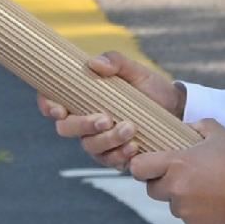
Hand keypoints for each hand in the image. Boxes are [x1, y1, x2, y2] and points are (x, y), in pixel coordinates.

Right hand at [34, 48, 186, 166]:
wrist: (176, 109)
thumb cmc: (150, 87)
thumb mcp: (135, 70)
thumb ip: (115, 62)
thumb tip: (95, 63)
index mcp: (81, 98)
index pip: (52, 102)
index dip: (48, 106)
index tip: (60, 110)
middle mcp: (84, 122)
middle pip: (66, 129)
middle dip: (83, 125)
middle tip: (106, 119)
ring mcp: (98, 141)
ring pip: (90, 146)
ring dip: (108, 140)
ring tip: (130, 128)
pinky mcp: (115, 156)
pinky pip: (109, 161)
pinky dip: (120, 155)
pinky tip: (134, 147)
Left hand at [132, 124, 224, 223]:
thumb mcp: (224, 136)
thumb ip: (201, 127)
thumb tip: (189, 127)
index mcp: (177, 165)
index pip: (138, 168)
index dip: (142, 165)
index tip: (151, 163)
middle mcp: (177, 191)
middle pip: (153, 189)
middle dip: (164, 182)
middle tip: (185, 175)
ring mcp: (187, 213)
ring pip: (174, 205)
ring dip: (184, 198)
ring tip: (210, 189)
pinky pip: (192, 220)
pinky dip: (200, 213)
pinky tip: (220, 204)